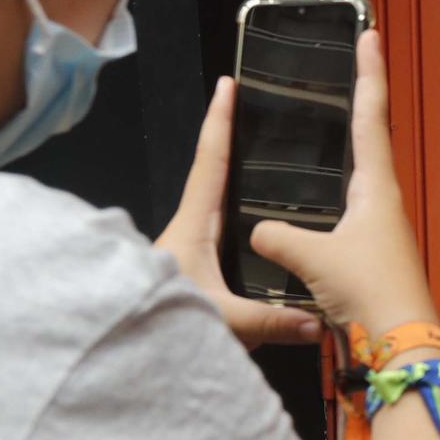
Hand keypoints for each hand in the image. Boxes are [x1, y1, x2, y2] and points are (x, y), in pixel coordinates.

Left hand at [155, 76, 321, 347]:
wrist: (120, 355)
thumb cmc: (162, 325)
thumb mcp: (225, 322)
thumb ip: (273, 321)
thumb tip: (320, 322)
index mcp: (193, 225)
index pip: (210, 162)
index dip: (220, 122)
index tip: (228, 84)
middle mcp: (188, 232)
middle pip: (215, 179)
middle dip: (236, 148)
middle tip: (264, 120)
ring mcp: (186, 254)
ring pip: (219, 213)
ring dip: (242, 191)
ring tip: (276, 172)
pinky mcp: (188, 275)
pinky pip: (222, 242)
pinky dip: (243, 229)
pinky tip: (265, 236)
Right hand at [250, 30, 439, 338]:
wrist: (402, 345)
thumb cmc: (373, 296)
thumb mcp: (314, 259)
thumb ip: (277, 238)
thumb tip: (257, 231)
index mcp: (377, 189)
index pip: (372, 116)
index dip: (369, 73)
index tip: (371, 36)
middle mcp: (384, 204)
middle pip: (372, 140)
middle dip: (362, 102)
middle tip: (357, 66)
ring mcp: (381, 231)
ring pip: (361, 180)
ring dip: (351, 150)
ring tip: (338, 123)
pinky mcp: (373, 257)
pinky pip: (348, 216)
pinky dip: (335, 199)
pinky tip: (321, 206)